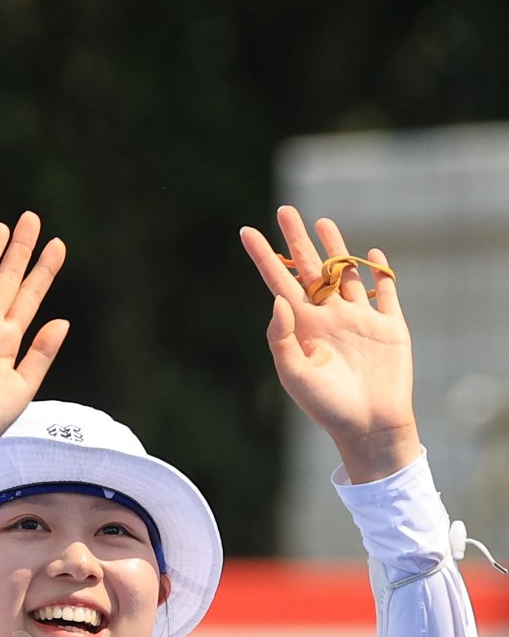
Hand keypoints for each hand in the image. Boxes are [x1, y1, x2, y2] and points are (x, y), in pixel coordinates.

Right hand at [0, 214, 68, 514]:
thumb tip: (62, 320)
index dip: (44, 270)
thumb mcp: (24, 387)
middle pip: (8, 279)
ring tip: (1, 226)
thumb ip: (41, 353)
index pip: (31, 296)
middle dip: (20, 250)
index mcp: (10, 341)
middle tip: (32, 218)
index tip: (58, 244)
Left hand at [241, 206, 419, 482]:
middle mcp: (329, 317)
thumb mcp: (293, 374)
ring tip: (323, 222)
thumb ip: (281, 338)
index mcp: (303, 326)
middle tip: (285, 210)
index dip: (264, 257)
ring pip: (346, 274)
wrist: (367, 426)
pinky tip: (372, 253)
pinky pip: (385, 294)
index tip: (246, 232)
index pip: (278, 282)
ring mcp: (359, 320)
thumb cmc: (325, 405)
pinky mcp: (390, 327)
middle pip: (311, 269)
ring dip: (337, 248)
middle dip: (298, 241)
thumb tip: (278, 299)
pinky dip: (380, 273)